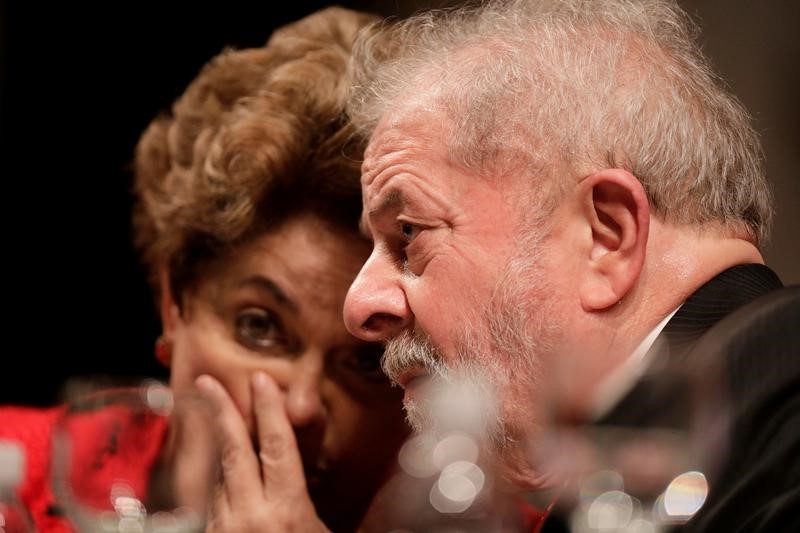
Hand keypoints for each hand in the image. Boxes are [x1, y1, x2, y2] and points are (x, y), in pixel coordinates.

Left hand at [196, 372, 328, 532]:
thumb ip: (319, 504)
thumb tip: (339, 478)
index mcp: (286, 511)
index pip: (276, 447)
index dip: (269, 410)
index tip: (261, 380)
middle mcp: (250, 515)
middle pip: (234, 452)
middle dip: (221, 411)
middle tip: (207, 382)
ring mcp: (223, 529)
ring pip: (220, 478)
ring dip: (225, 454)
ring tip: (227, 433)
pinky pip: (213, 504)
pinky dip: (223, 487)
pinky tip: (232, 484)